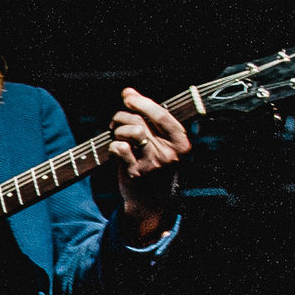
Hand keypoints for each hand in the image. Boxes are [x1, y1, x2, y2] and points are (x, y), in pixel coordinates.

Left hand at [106, 86, 191, 241]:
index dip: (143, 103)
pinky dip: (113, 145)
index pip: (163, 116)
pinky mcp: (136, 173)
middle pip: (142, 121)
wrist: (151, 203)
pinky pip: (120, 148)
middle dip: (123, 117)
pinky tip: (115, 150)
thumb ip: (146, 116)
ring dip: (118, 129)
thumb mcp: (159, 142)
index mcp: (181, 143)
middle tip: (116, 122)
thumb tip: (128, 92)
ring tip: (115, 134)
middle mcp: (170, 153)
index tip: (128, 96)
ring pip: (133, 132)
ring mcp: (154, 164)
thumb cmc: (155, 166)